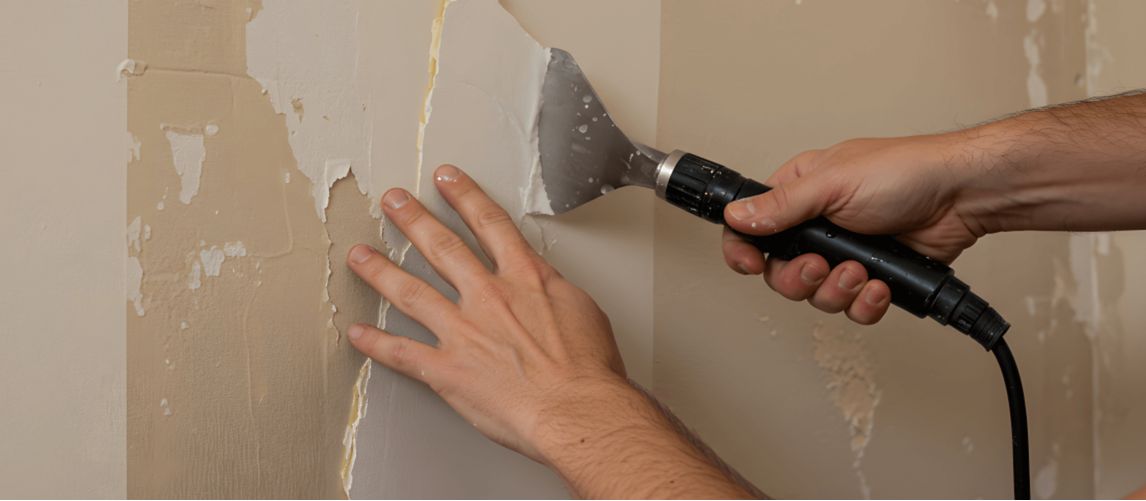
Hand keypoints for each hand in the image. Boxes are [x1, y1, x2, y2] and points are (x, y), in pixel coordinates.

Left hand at [345, 164, 626, 462]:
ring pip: (411, 292)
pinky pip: (402, 354)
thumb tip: (544, 282)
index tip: (446, 178)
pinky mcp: (448, 370)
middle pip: (441, 247)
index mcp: (525, 278)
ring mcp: (464, 331)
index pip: (489, 224)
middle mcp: (488, 296)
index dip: (464, 196)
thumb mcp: (582, 308)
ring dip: (380, 270)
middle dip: (412, 219)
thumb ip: (553, 288)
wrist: (577, 408)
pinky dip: (376, 344)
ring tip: (360, 255)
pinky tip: (359, 333)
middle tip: (393, 201)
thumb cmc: (589, 368)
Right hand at [721, 134, 984, 324]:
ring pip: (816, 295)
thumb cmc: (906, 172)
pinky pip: (852, 307)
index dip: (744, 251)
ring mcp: (844, 253)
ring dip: (838, 291)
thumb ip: (783, 206)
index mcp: (799, 194)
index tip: (752, 265)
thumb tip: (738, 216)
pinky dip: (865, 303)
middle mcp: (817, 226)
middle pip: (780, 272)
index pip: (751, 227)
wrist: (962, 196)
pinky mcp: (872, 276)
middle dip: (800, 278)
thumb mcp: (834, 183)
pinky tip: (880, 285)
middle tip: (821, 267)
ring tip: (861, 273)